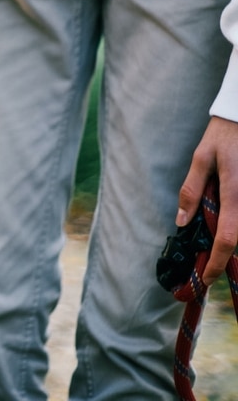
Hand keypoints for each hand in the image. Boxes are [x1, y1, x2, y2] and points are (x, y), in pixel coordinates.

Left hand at [177, 115, 237, 284]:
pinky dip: (233, 226)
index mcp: (234, 192)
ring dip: (228, 242)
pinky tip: (218, 227)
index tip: (207, 278)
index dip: (219, 262)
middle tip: (205, 269)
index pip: (228, 237)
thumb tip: (181, 221)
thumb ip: (191, 189)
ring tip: (211, 252)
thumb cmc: (224, 135)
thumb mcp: (201, 158)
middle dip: (223, 258)